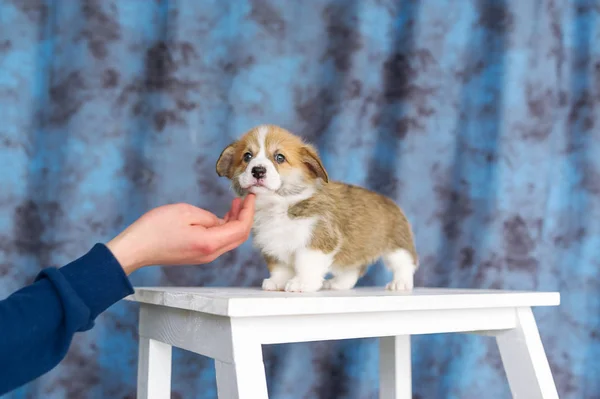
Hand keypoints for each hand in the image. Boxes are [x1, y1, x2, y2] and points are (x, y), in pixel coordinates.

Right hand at [106, 195, 255, 274]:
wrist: (136, 248)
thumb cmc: (156, 229)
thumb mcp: (186, 212)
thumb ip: (209, 217)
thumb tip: (220, 221)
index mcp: (210, 243)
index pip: (241, 229)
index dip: (249, 212)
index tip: (250, 197)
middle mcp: (211, 254)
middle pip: (239, 237)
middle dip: (245, 217)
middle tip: (245, 200)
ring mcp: (204, 256)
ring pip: (230, 240)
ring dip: (235, 222)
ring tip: (234, 204)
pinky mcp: (197, 255)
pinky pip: (218, 242)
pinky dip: (225, 228)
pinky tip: (222, 216)